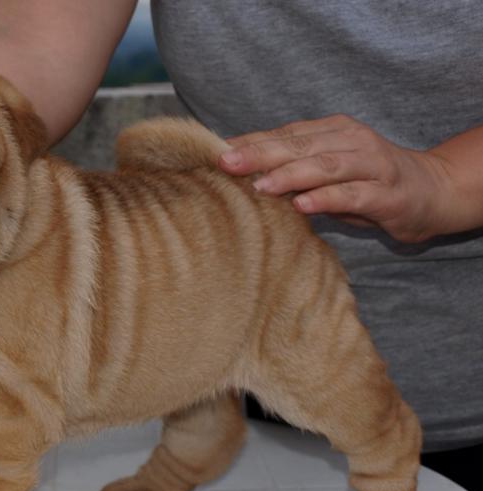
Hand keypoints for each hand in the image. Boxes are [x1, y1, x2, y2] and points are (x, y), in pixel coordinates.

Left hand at [217, 114, 452, 242]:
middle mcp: (350, 140)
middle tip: (225, 163)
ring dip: (289, 175)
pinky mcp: (387, 193)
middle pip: (298, 145)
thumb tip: (239, 178)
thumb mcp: (326, 173)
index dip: (249, 143)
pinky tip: (302, 205)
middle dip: (259, 153)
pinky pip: (352, 195)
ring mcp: (371, 165)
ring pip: (324, 166)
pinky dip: (326, 199)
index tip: (214, 152)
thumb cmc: (366, 184)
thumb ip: (290, 172)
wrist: (430, 192)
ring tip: (258, 186)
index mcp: (330, 132)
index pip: (283, 134)